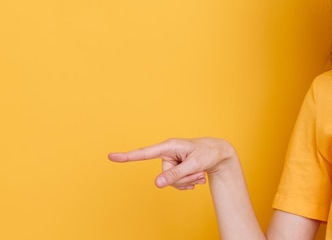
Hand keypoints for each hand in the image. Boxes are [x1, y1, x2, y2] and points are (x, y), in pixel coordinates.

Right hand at [108, 137, 234, 189]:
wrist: (220, 153)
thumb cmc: (208, 153)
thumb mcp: (194, 165)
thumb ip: (175, 174)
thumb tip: (156, 184)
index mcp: (169, 146)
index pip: (144, 153)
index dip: (128, 156)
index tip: (111, 156)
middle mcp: (168, 153)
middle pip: (165, 176)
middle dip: (182, 179)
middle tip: (198, 172)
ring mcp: (171, 161)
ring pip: (171, 182)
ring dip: (187, 181)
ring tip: (200, 173)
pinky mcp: (175, 168)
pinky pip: (176, 184)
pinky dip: (188, 183)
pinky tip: (198, 177)